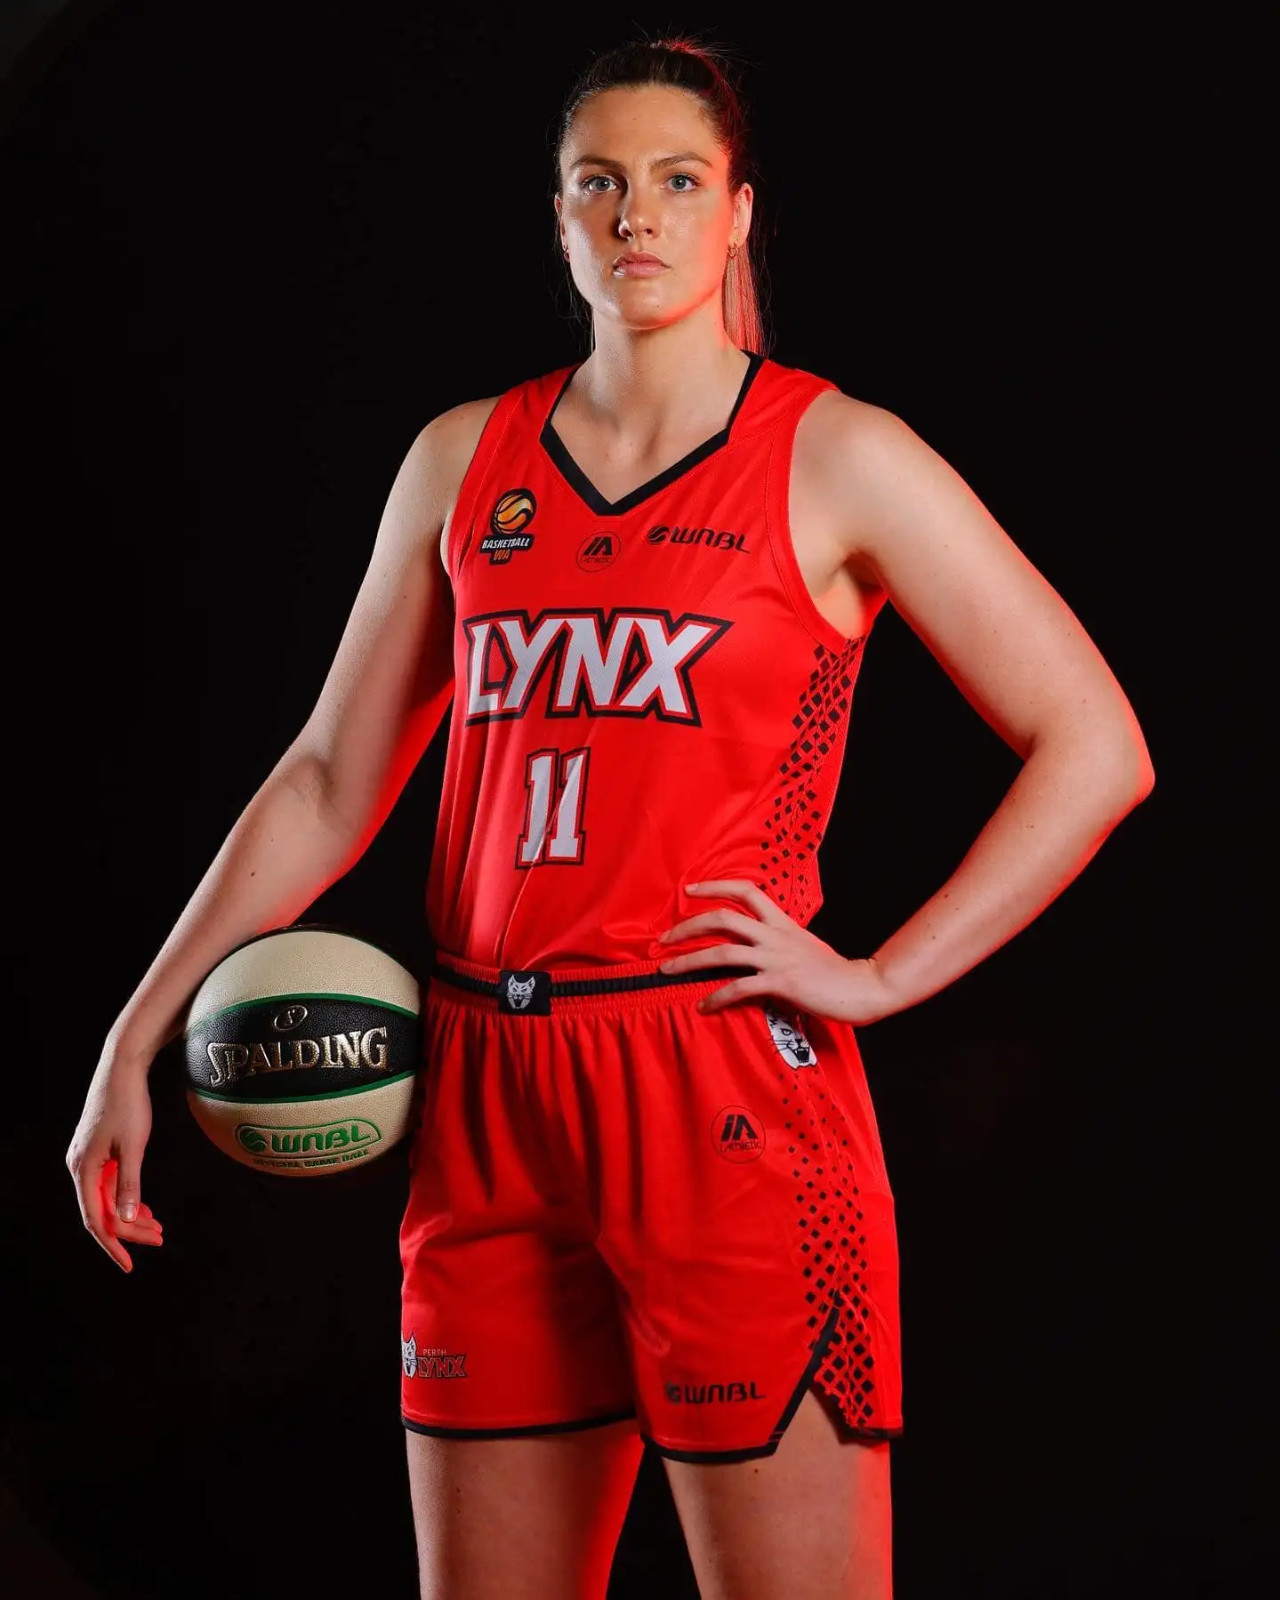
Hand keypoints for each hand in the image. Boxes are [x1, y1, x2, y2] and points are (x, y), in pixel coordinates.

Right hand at [66, 1053, 164, 1272]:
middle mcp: (80, 1168)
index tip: (129, 1265)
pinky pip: (109, 1186)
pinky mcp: (97, 1153)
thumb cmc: (128, 1104)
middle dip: (130, 1230)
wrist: (123, 1068)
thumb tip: (129, 1220)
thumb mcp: (134, 1147)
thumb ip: (130, 1185)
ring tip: (158, 1229)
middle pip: (103, 1211)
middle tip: (160, 1239)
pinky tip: (146, 1210)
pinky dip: (127, 1198)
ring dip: (131, 1215)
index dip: (113, 1244)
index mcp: (83, 1169)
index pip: (96, 1220)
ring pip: (107, 1199)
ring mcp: (87, 1160)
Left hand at [657, 880, 894, 1023]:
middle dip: (688, 926)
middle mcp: (775, 936)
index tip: (690, 890)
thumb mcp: (803, 945)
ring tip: (667, 970)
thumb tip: (754, 944)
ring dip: (689, 961)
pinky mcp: (780, 983)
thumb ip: (778, 940)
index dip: (715, 886)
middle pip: (723, 918)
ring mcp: (776, 958)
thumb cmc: (833, 971)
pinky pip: (739, 988)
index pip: (745, 891)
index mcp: (781, 922)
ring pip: (723, 952)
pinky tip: (703, 1006)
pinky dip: (716, 997)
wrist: (860, 987)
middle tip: (663, 938)